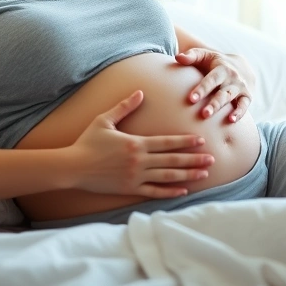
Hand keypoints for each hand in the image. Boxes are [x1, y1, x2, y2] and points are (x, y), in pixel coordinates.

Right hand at [66, 90, 214, 197]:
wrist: (73, 166)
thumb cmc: (87, 141)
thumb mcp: (104, 120)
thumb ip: (124, 107)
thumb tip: (140, 93)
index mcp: (136, 143)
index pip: (167, 142)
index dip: (185, 141)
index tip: (201, 140)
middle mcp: (139, 161)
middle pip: (172, 160)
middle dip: (194, 159)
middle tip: (212, 159)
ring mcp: (135, 177)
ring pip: (167, 177)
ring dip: (187, 175)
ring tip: (204, 174)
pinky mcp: (130, 189)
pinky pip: (154, 192)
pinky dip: (170, 192)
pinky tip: (183, 191)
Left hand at [175, 48, 256, 122]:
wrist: (241, 66)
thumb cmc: (215, 62)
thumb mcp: (205, 55)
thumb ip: (191, 56)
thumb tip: (178, 57)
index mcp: (221, 68)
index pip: (211, 79)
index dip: (202, 89)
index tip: (191, 99)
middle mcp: (232, 78)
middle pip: (222, 92)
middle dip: (213, 104)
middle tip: (203, 114)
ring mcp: (240, 87)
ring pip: (230, 99)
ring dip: (221, 109)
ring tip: (211, 118)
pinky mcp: (247, 97)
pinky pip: (244, 105)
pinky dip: (240, 113)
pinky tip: (232, 120)